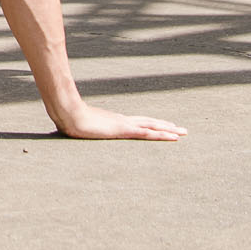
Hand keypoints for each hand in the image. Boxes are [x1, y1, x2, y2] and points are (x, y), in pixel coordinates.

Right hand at [52, 103, 186, 140]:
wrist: (67, 112)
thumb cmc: (69, 119)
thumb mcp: (78, 125)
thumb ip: (81, 126)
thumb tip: (72, 129)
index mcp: (114, 120)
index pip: (138, 122)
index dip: (152, 124)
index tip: (164, 126)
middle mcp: (123, 120)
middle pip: (149, 122)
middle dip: (165, 126)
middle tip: (182, 129)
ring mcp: (124, 124)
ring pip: (152, 127)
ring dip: (168, 130)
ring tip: (183, 132)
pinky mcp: (123, 130)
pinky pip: (147, 133)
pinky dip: (161, 134)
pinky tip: (172, 136)